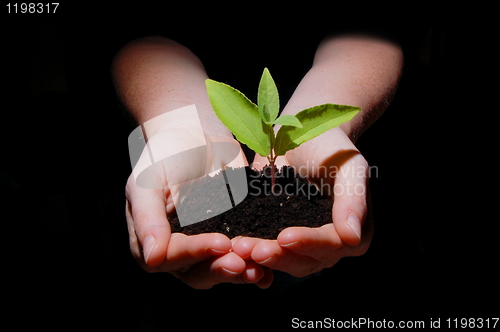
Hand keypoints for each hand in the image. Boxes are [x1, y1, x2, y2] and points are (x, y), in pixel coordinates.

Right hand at [125, 108, 272, 288]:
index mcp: (153, 242)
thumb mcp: (148, 182)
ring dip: (241, 272)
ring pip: (223, 269)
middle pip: (198, 273)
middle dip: (221, 269)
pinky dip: (257, 266)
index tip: (221, 243)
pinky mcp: (232, 237)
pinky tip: (271, 270)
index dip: (197, 253)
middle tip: (242, 262)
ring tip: (260, 268)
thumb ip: (148, 219)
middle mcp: (180, 252)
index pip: (174, 257)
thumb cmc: (165, 155)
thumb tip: (152, 258)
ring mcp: (208, 246)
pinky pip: (244, 257)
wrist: (196, 135)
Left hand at [232, 127, 372, 277]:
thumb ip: (353, 199)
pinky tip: (231, 247)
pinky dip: (250, 250)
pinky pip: (265, 248)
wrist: (303, 133)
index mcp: (354, 233)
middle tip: (251, 250)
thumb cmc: (331, 146)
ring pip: (282, 259)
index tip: (284, 237)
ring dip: (260, 256)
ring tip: (238, 248)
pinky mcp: (277, 235)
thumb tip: (353, 238)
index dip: (307, 243)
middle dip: (277, 256)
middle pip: (304, 260)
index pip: (331, 245)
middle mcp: (328, 245)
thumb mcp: (349, 166)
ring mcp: (302, 243)